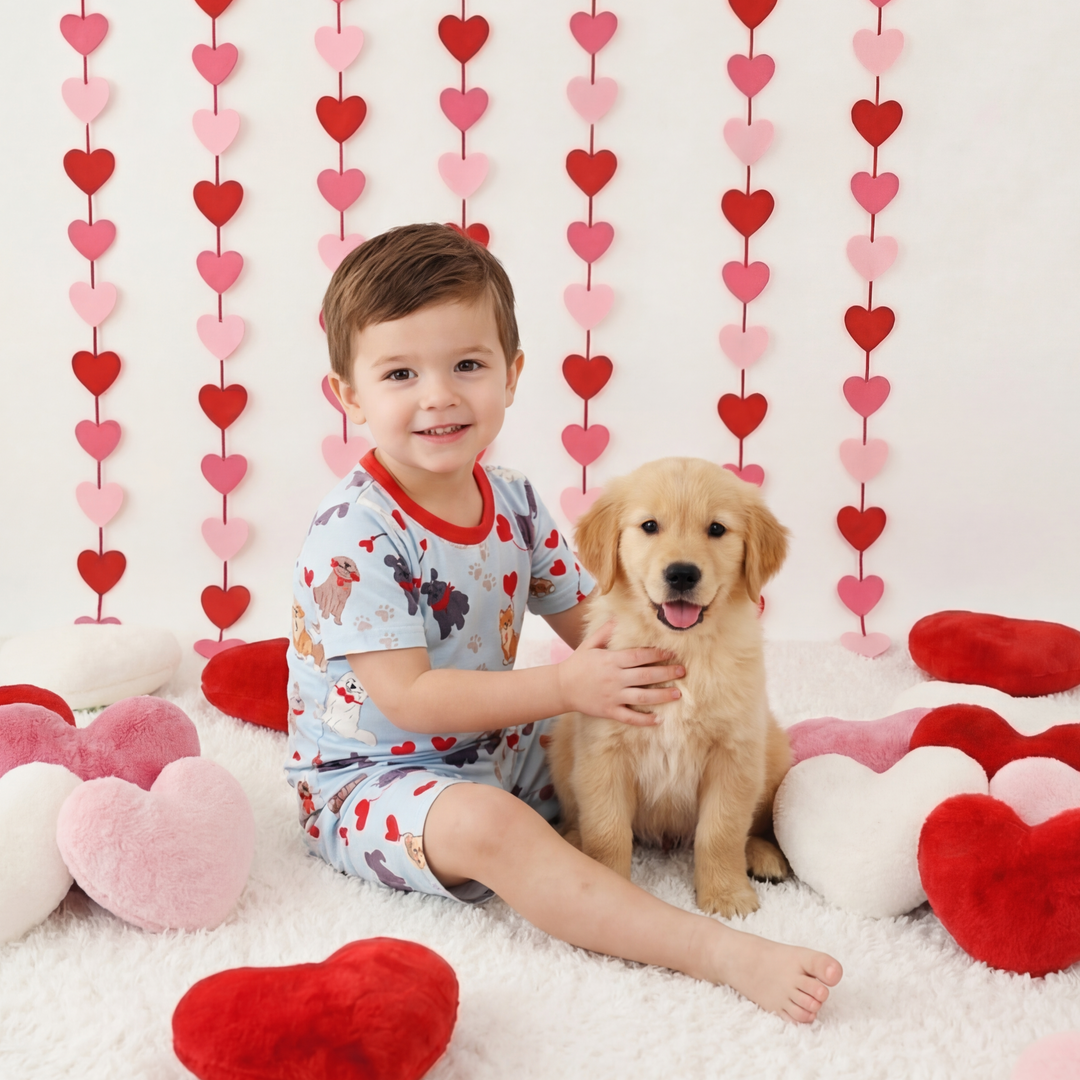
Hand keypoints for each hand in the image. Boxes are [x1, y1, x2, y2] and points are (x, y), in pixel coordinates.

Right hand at [556, 620, 683, 725]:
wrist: (561, 687)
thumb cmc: (577, 663)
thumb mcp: (590, 644)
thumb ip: (605, 631)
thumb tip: (618, 615)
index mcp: (611, 660)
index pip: (639, 656)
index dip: (657, 654)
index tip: (672, 653)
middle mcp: (614, 678)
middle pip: (645, 675)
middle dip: (666, 673)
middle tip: (682, 671)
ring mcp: (612, 696)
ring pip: (642, 697)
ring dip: (661, 695)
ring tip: (678, 694)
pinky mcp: (609, 711)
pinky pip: (629, 717)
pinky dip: (644, 720)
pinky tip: (658, 719)